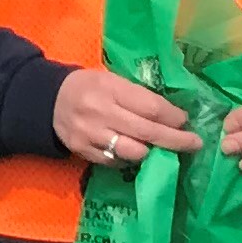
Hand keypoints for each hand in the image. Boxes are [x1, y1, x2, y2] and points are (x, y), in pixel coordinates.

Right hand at [52, 63, 200, 172]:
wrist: (47, 99)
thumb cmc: (89, 87)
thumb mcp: (112, 80)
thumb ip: (138, 96)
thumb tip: (173, 116)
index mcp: (110, 88)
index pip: (151, 107)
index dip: (174, 117)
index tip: (185, 121)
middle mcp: (100, 112)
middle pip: (147, 132)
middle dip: (176, 140)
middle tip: (194, 144)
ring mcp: (89, 134)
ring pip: (133, 152)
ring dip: (153, 152)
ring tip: (161, 149)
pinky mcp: (82, 150)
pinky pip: (115, 161)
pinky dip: (129, 159)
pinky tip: (133, 151)